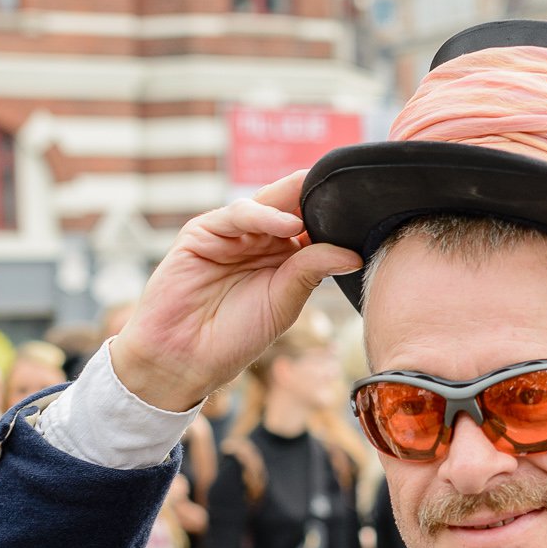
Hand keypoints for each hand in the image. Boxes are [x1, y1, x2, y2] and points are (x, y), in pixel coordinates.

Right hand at [110, 173, 361, 412]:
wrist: (185, 359)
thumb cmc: (234, 336)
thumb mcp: (284, 303)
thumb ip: (311, 271)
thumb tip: (353, 254)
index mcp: (280, 256)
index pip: (310, 224)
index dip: (330, 214)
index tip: (362, 207)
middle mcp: (256, 240)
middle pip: (290, 206)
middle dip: (313, 197)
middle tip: (344, 188)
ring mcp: (229, 234)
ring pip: (266, 205)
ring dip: (292, 206)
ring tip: (312, 219)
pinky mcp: (201, 233)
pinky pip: (235, 215)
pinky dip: (262, 214)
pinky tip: (287, 225)